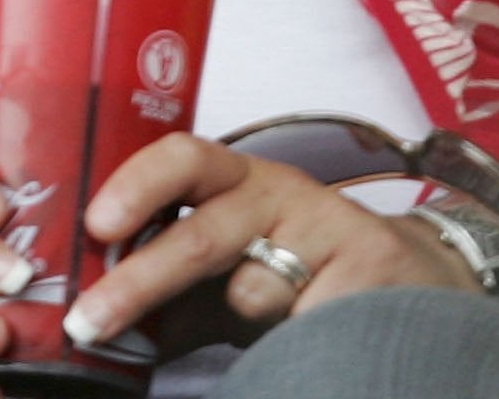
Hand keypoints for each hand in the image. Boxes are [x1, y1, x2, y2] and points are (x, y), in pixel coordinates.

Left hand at [62, 134, 474, 350]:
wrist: (410, 277)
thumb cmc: (297, 271)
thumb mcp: (233, 266)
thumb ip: (174, 292)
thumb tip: (95, 329)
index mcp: (235, 180)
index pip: (182, 158)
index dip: (137, 185)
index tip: (97, 226)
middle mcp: (279, 191)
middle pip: (201, 234)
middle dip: (139, 283)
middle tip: (88, 323)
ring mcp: (328, 225)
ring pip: (253, 290)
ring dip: (244, 321)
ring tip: (269, 323)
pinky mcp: (371, 264)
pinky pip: (304, 321)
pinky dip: (293, 339)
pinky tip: (309, 331)